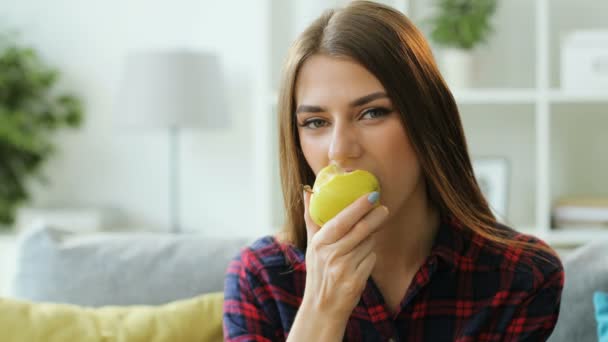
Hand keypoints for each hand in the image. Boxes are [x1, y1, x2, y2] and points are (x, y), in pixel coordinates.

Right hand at [301, 188, 388, 320]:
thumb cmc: (318, 271)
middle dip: (375, 217)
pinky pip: (371, 260)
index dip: (358, 207)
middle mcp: (330, 254)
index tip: (372, 195)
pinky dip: (370, 256)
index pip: (341, 220)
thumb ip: (312, 218)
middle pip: (360, 230)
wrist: (322, 307)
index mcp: (319, 243)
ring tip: (364, 241)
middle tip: (384, 208)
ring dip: (371, 239)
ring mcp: (343, 269)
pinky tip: (361, 260)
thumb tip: (308, 191)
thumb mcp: (311, 245)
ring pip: (368, 244)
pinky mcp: (356, 281)